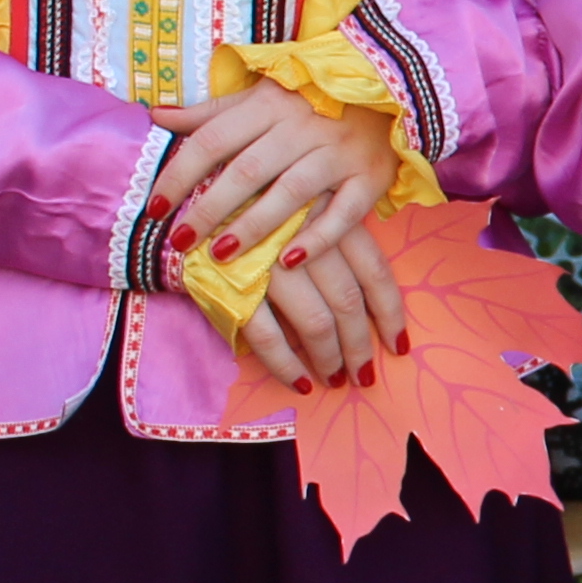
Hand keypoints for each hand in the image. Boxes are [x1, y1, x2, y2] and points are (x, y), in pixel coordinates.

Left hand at [152, 78, 397, 276]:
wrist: (387, 88)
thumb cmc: (309, 98)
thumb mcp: (258, 96)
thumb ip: (210, 112)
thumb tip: (156, 115)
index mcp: (267, 104)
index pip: (212, 140)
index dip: (180, 175)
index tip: (154, 209)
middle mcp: (301, 127)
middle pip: (247, 170)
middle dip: (210, 208)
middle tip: (180, 242)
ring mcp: (337, 153)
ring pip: (291, 192)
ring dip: (254, 226)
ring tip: (222, 256)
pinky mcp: (369, 178)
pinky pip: (344, 213)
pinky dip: (318, 238)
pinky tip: (289, 261)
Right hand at [240, 222, 409, 389]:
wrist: (183, 200)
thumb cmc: (249, 206)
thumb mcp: (300, 207)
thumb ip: (331, 242)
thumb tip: (362, 300)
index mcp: (328, 216)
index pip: (375, 272)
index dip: (391, 314)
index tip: (398, 344)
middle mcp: (305, 239)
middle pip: (349, 303)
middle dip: (360, 345)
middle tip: (365, 374)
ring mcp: (269, 265)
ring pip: (316, 323)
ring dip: (330, 359)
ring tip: (336, 380)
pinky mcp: (236, 288)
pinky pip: (270, 338)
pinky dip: (288, 366)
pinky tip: (299, 383)